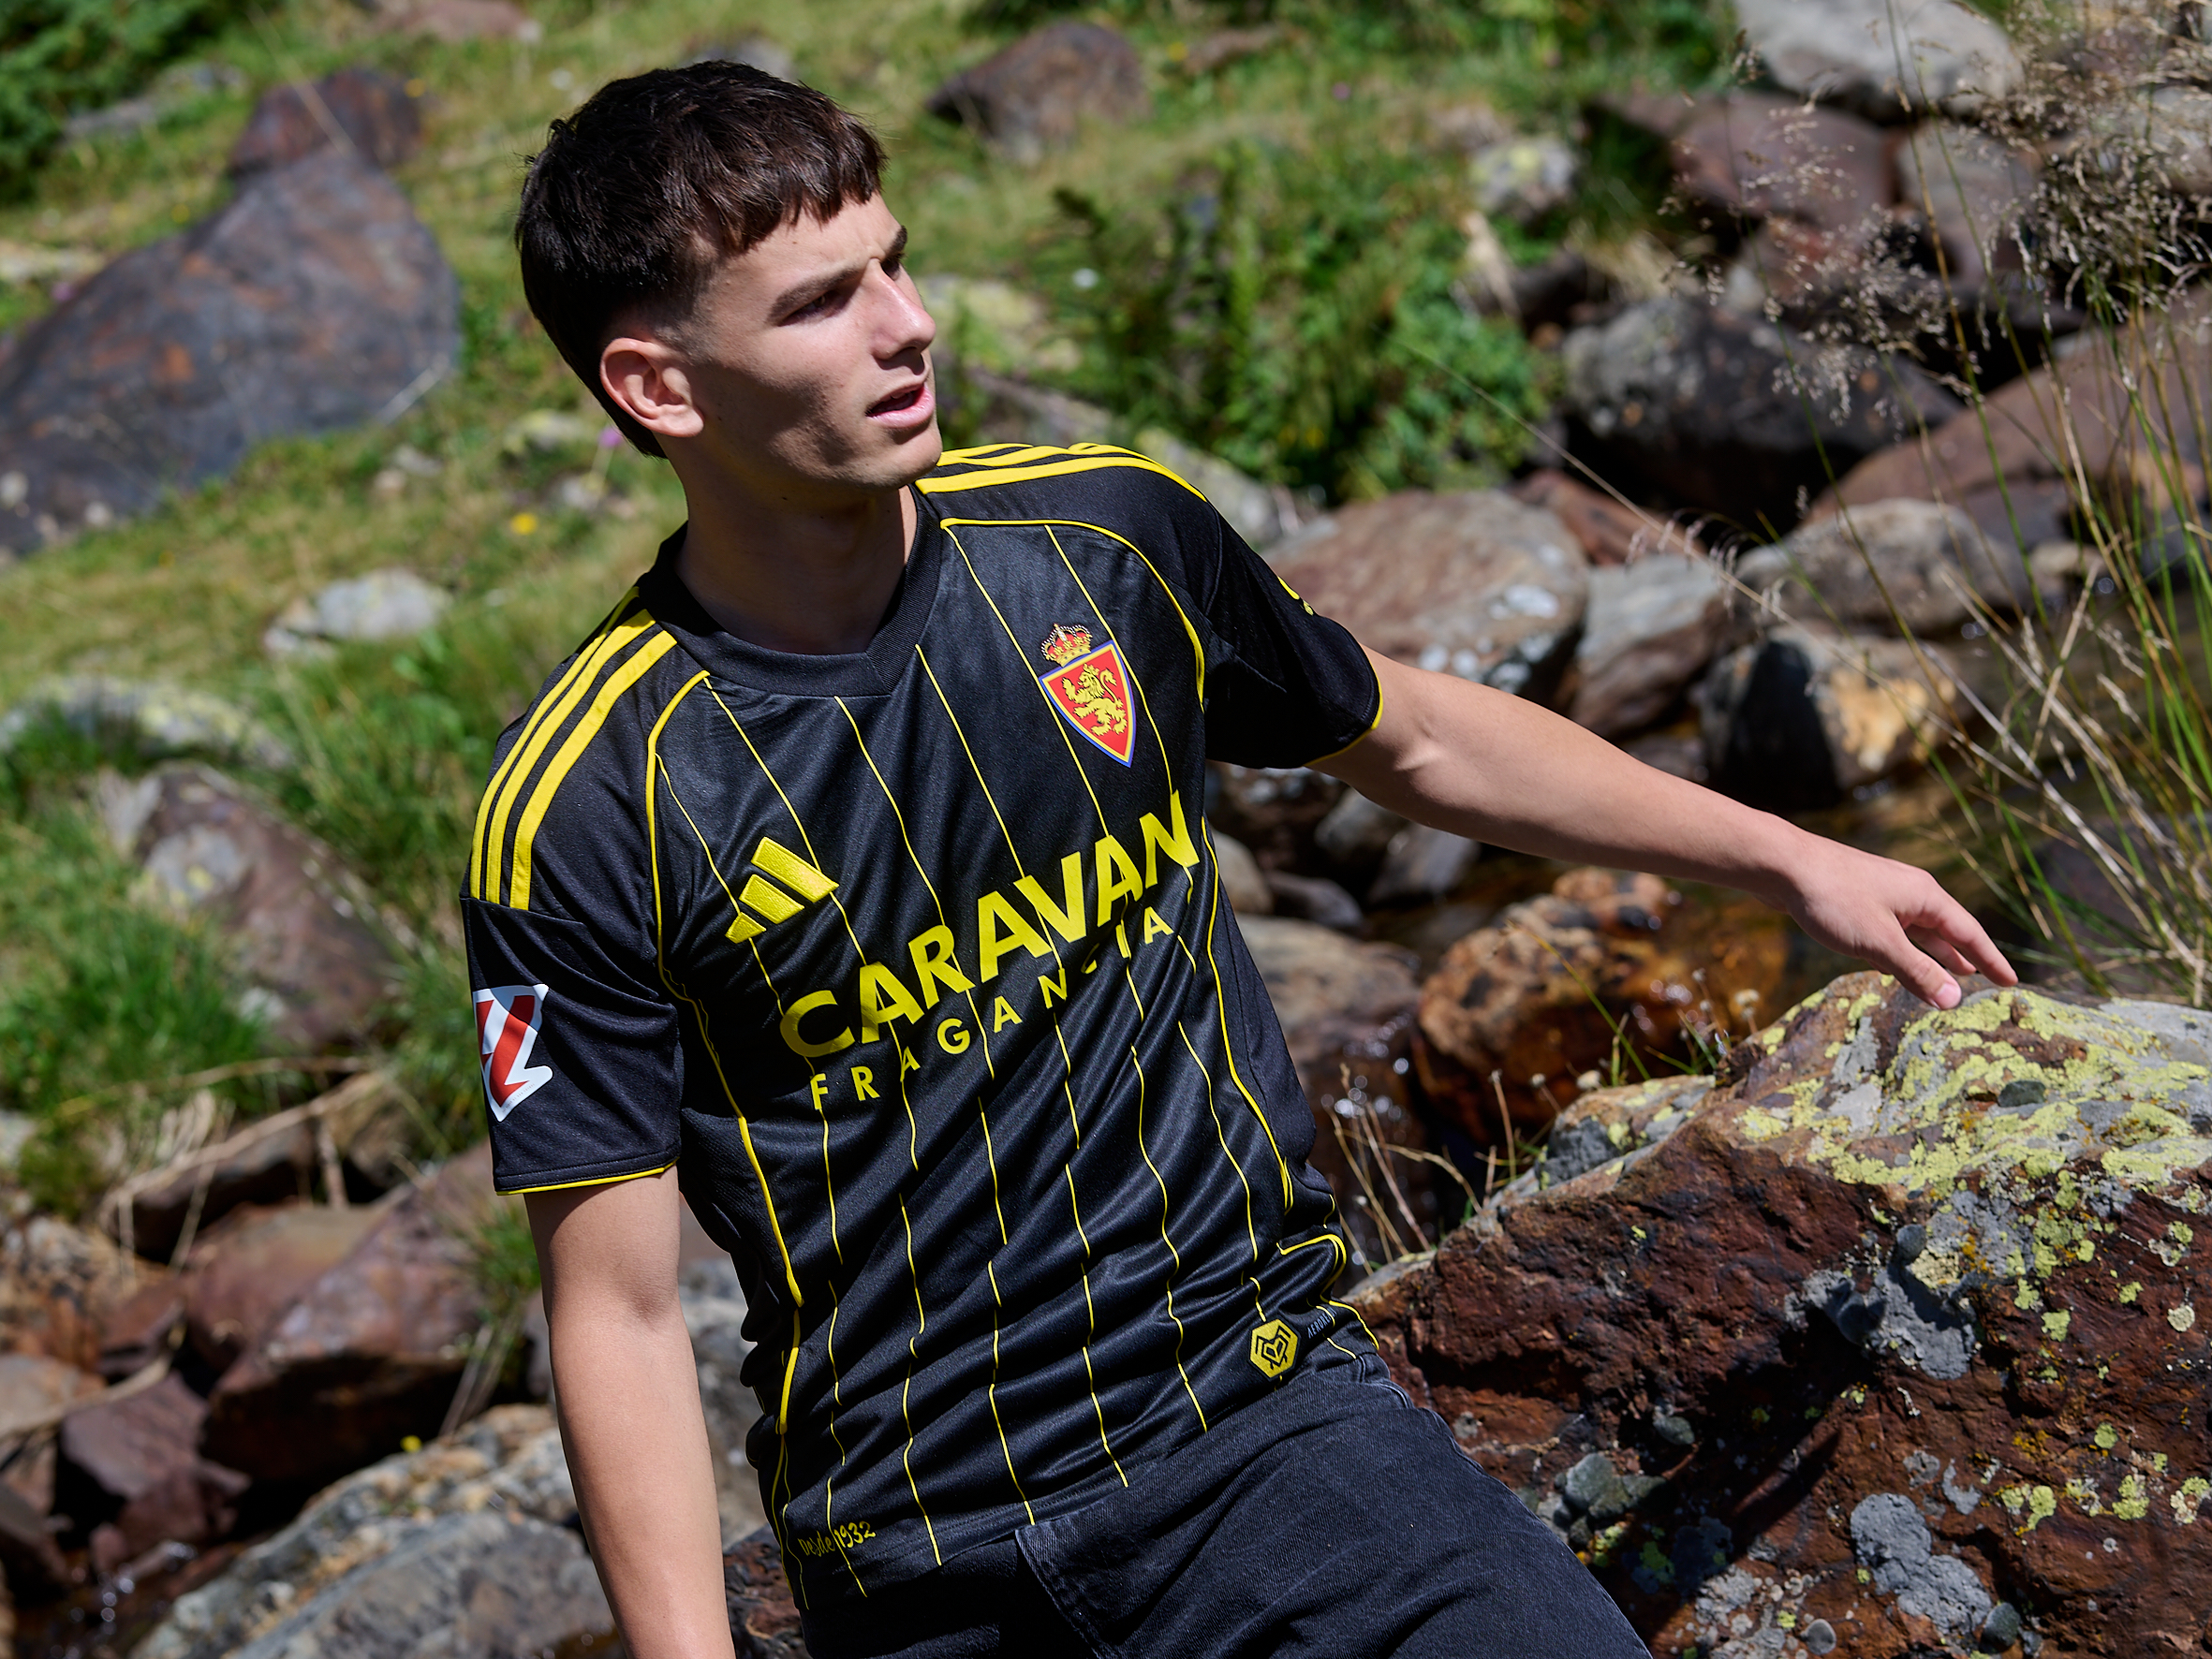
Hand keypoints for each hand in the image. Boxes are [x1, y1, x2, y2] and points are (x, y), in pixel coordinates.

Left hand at [1771, 836, 2016, 1008]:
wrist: (1783, 865)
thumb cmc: (1835, 900)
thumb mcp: (1881, 943)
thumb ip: (1918, 971)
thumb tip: (1954, 999)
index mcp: (1926, 897)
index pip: (1969, 933)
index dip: (1991, 960)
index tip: (2011, 982)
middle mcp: (1910, 892)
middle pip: (1946, 931)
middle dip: (1964, 957)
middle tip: (1985, 979)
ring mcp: (1882, 895)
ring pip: (1916, 932)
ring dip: (1932, 955)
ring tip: (1950, 975)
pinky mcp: (1857, 900)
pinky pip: (1890, 931)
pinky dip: (1900, 950)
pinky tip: (1896, 965)